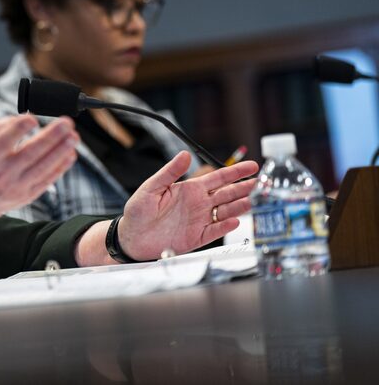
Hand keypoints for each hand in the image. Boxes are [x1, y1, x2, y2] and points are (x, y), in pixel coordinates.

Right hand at [0, 114, 78, 222]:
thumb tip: (17, 119)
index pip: (6, 139)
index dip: (21, 127)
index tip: (33, 118)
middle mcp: (2, 173)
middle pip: (31, 152)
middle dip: (51, 136)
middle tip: (66, 123)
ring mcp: (16, 186)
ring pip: (43, 167)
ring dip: (61, 151)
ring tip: (73, 137)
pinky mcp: (26, 196)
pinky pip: (47, 180)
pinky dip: (60, 167)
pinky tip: (70, 154)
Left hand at [118, 151, 258, 260]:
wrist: (131, 237)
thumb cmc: (138, 211)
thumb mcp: (151, 187)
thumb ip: (169, 172)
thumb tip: (185, 154)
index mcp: (189, 189)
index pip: (218, 178)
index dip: (236, 172)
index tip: (252, 166)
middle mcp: (198, 204)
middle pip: (227, 194)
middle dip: (244, 188)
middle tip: (261, 184)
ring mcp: (199, 220)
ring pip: (225, 212)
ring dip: (239, 206)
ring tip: (252, 201)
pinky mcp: (197, 237)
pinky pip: (214, 231)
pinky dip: (224, 226)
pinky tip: (234, 221)